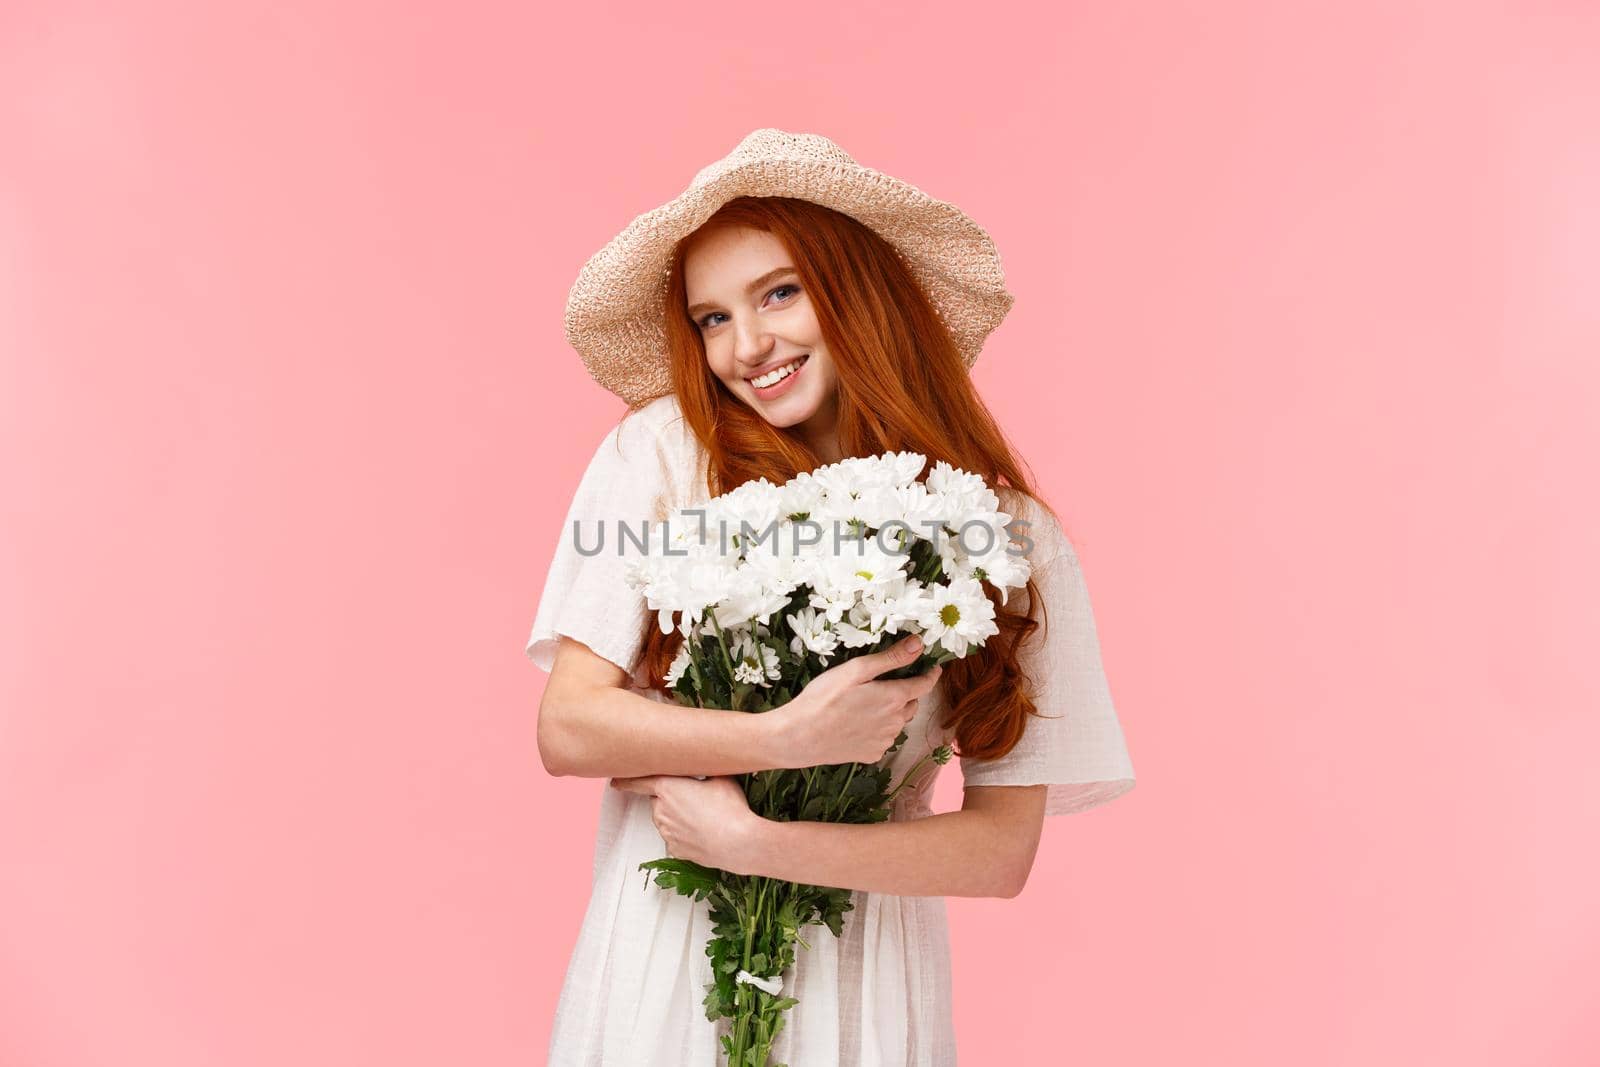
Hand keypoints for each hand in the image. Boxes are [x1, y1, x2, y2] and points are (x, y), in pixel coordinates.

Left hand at [609, 774, 763, 873]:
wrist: (739, 843)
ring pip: (666, 819)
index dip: (626, 780)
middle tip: (696, 797)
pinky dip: (685, 834)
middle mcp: (660, 811)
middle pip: (659, 800)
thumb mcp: (721, 777)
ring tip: (705, 816)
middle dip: (672, 797)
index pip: (638, 782)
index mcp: (667, 788)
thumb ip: (706, 769)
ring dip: (678, 816)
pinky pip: (675, 838)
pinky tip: (704, 832)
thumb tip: (709, 761)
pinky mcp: (675, 850)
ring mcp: (666, 832)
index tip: (615, 781)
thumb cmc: (730, 808)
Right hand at [767, 634, 942, 768]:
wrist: (799, 737)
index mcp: (894, 698)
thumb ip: (891, 658)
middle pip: (911, 703)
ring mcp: (884, 742)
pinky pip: (883, 739)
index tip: (933, 666)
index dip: (930, 673)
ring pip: (897, 722)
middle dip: (905, 692)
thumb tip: (919, 644)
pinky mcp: (872, 755)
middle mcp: (895, 722)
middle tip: (884, 683)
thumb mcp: (856, 670)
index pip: (925, 684)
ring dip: (891, 712)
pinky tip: (856, 724)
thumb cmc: (824, 698)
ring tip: (864, 705)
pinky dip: (877, 730)